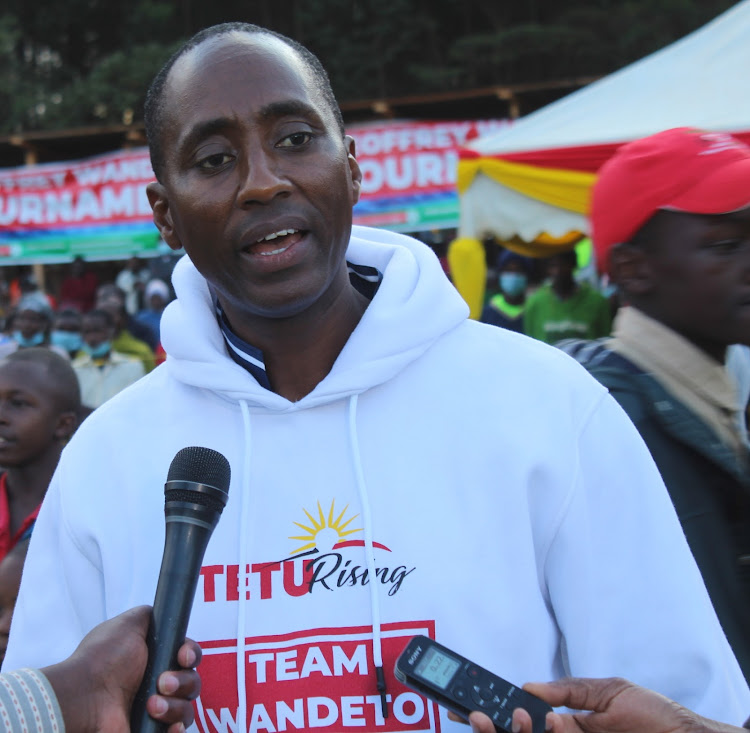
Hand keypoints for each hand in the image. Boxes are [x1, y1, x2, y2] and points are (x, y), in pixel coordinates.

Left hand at [41, 605, 201, 732]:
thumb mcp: (128, 623)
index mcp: (155, 658)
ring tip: (152, 705)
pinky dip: (176, 728)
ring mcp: (155, 710)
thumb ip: (150, 615)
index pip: (188, 657)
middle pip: (192, 681)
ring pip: (187, 707)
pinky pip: (177, 730)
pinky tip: (169, 726)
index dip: (190, 655)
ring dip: (175, 705)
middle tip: (162, 683)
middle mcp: (157, 684)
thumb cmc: (104, 658)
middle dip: (183, 681)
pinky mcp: (150, 730)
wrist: (84, 696)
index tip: (182, 656)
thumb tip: (163, 614)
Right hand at [453, 677, 735, 732]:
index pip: (523, 720)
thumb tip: (529, 687)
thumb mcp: (608, 692)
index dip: (494, 715)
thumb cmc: (654, 716)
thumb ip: (568, 691)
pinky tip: (556, 724)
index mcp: (567, 723)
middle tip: (478, 716)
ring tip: (520, 718)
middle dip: (493, 728)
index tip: (466, 707)